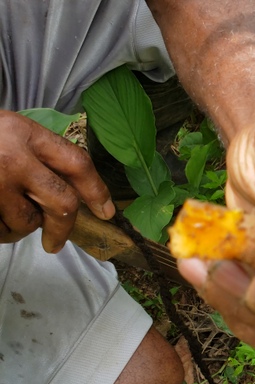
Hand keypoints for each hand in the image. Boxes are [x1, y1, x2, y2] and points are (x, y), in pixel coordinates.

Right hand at [0, 111, 114, 251]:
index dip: (97, 190)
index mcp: (24, 133)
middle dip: (63, 227)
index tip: (106, 211)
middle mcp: (11, 156)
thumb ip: (38, 155)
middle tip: (55, 242)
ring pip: (25, 222)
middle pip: (61, 202)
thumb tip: (77, 196)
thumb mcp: (7, 132)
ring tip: (2, 216)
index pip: (77, 163)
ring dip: (19, 229)